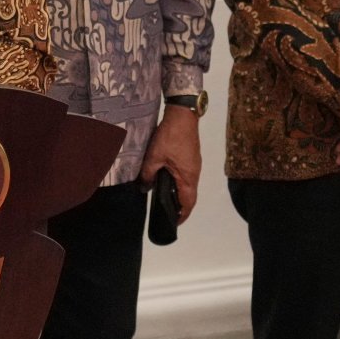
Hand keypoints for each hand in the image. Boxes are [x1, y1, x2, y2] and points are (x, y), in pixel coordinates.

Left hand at [138, 106, 202, 224]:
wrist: (182, 115)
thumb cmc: (171, 137)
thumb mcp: (154, 158)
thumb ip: (148, 175)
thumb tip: (144, 187)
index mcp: (188, 177)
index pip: (188, 203)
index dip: (182, 215)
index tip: (174, 223)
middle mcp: (195, 173)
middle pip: (190, 196)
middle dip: (180, 206)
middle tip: (167, 212)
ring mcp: (194, 165)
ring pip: (188, 185)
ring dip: (179, 194)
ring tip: (165, 198)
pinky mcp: (191, 157)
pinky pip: (187, 176)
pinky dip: (179, 183)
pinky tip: (167, 180)